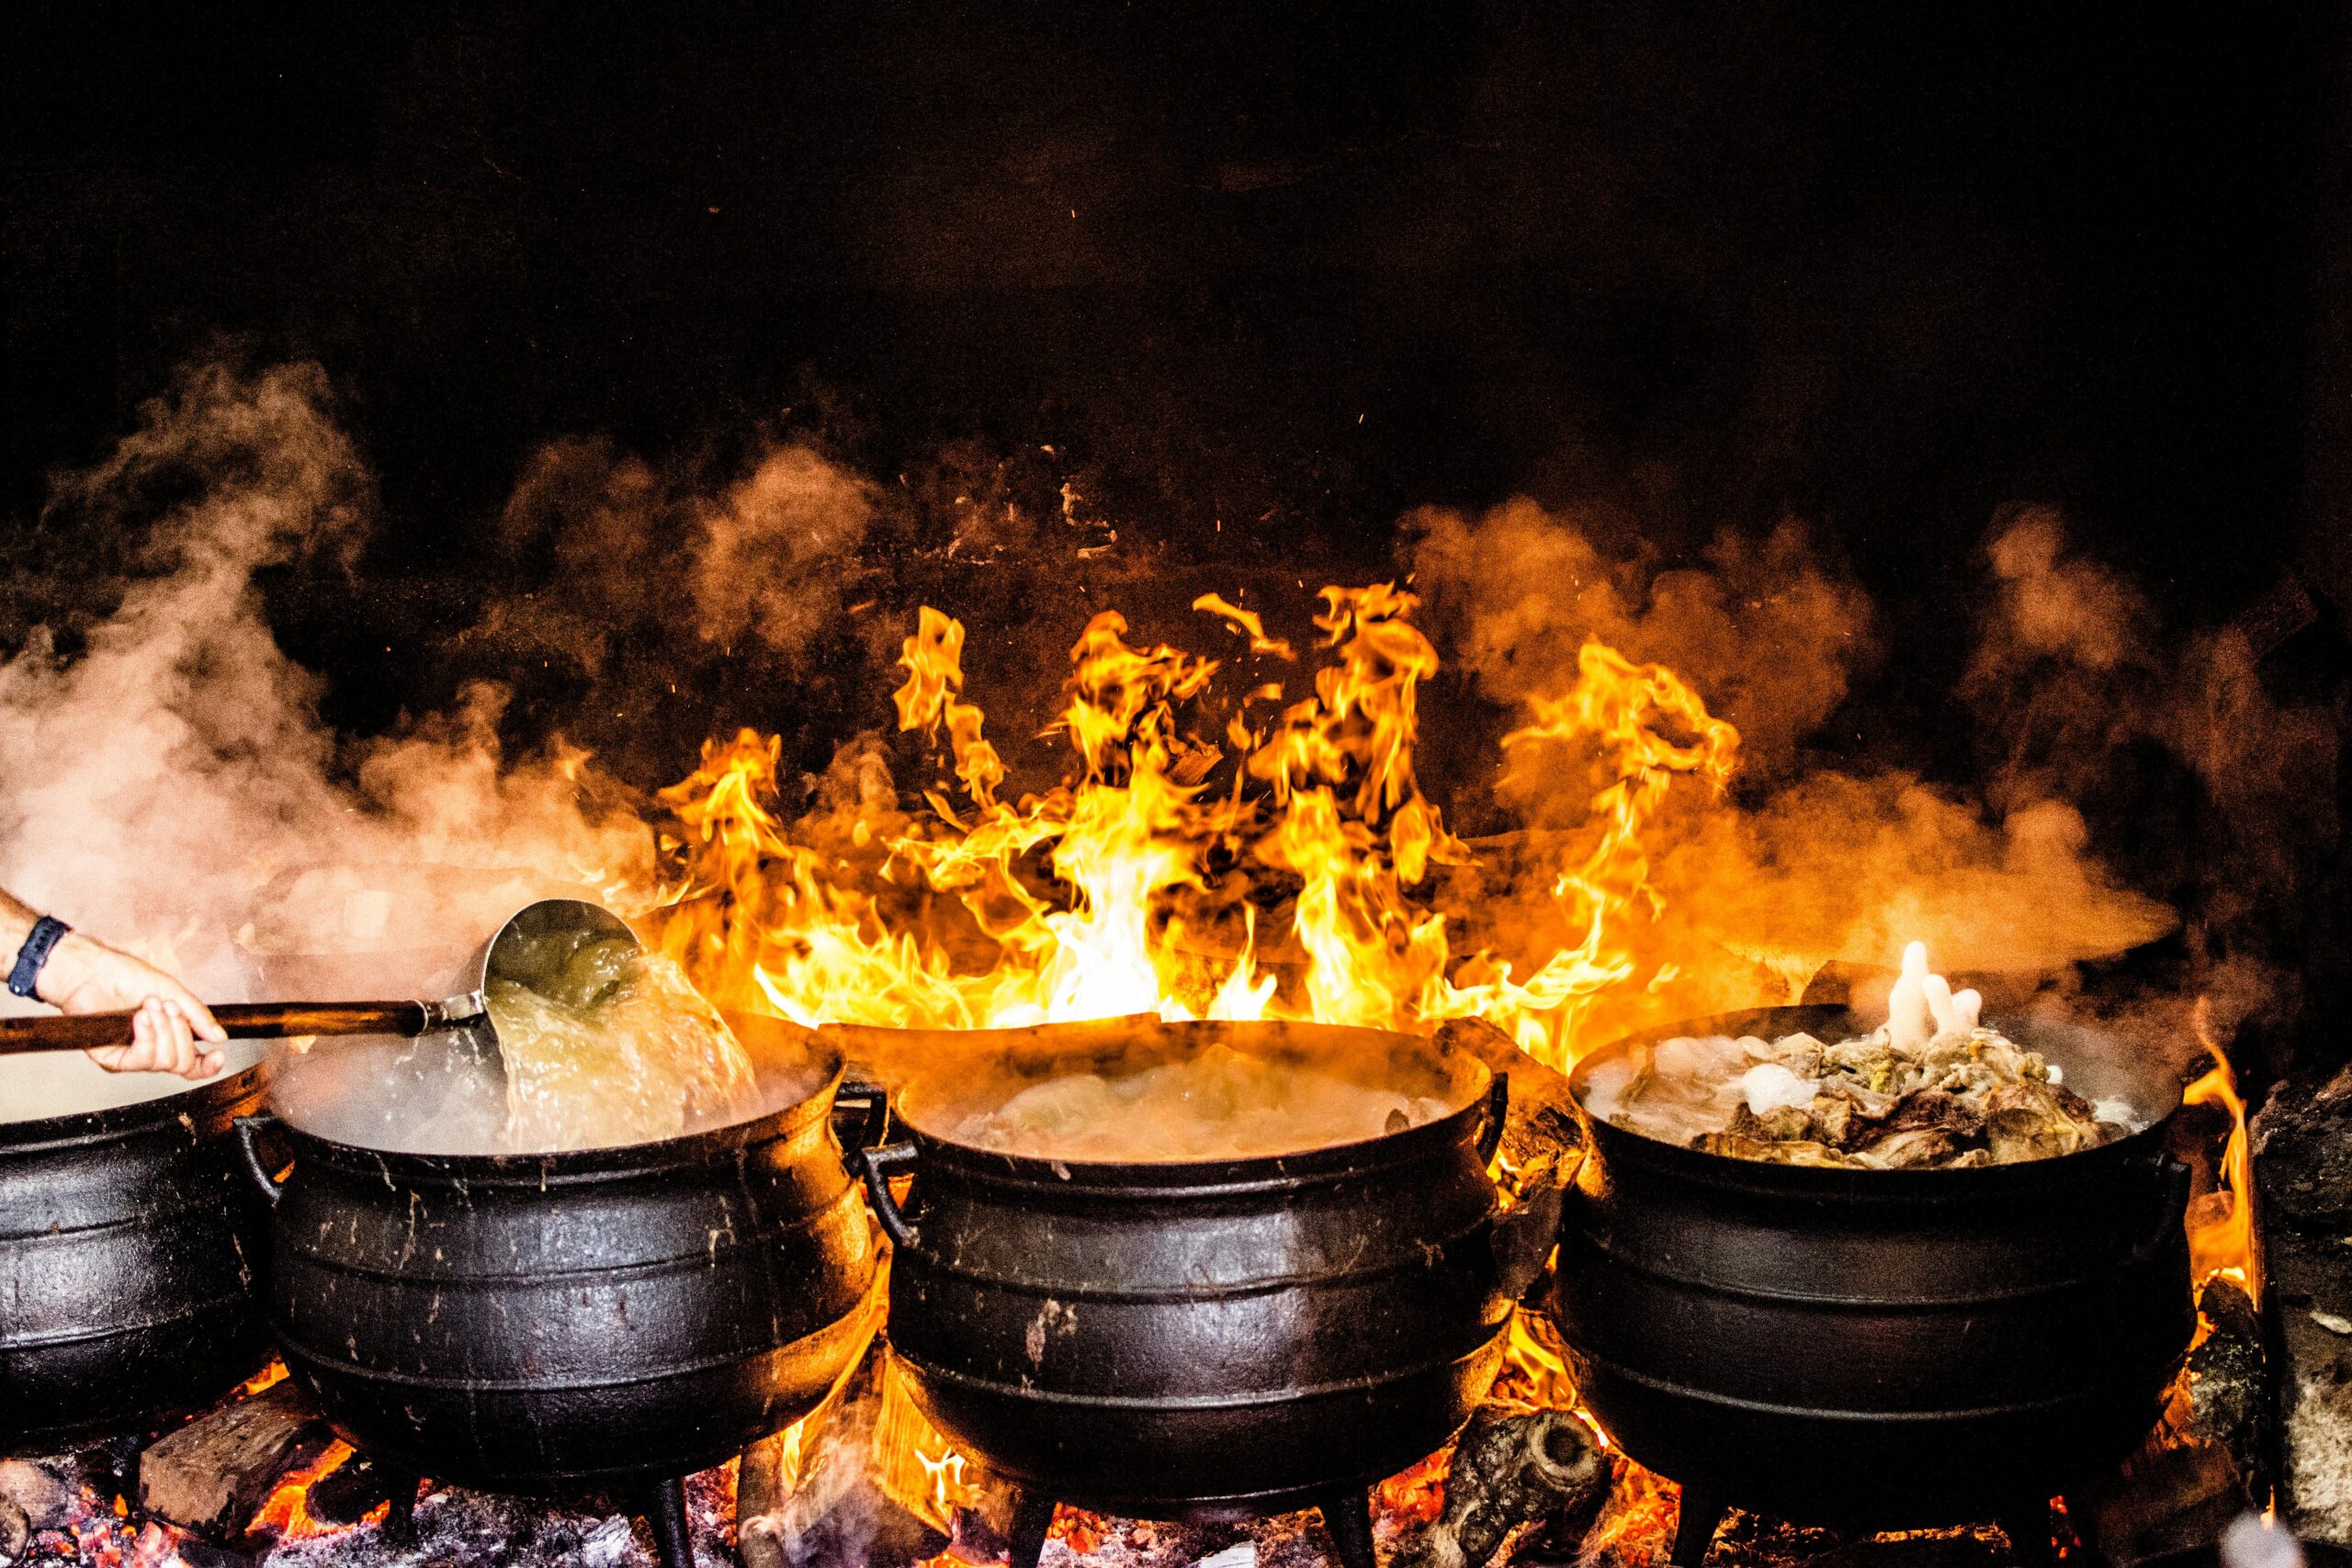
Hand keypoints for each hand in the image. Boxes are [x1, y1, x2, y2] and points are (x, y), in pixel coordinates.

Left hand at [39, 933, 227, 1078]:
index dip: (209, 1065)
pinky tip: (140, 1018)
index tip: (218, 1054)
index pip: (194, 1063)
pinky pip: (141, 1060)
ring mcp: (133, 1057)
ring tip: (150, 1006)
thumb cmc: (125, 977)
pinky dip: (146, 1036)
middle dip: (181, 1033)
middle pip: (182, 1064)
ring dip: (162, 1031)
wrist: (92, 972)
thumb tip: (219, 1036)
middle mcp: (153, 1051)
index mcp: (169, 1037)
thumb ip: (197, 1015)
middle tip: (169, 1007)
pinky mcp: (113, 1059)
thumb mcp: (172, 992)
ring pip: (164, 1062)